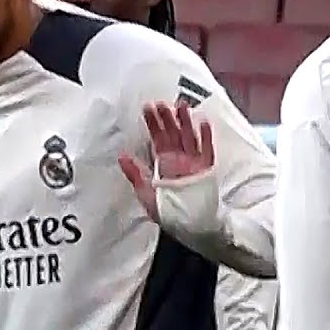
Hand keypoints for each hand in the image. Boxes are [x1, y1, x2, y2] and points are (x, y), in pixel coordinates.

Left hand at [119, 101, 214, 222]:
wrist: (191, 226)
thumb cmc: (169, 212)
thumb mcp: (146, 193)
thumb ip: (135, 174)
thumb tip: (122, 157)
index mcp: (165, 163)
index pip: (157, 139)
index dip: (153, 124)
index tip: (147, 109)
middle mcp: (179, 160)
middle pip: (173, 134)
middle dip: (167, 118)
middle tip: (161, 103)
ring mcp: (194, 162)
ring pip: (189, 137)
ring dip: (186, 121)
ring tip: (181, 106)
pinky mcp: (206, 169)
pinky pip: (207, 150)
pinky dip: (205, 137)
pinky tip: (203, 123)